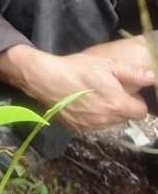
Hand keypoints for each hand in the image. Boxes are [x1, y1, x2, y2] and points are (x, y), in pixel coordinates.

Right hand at [0, 44, 154, 130]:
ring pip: (108, 123)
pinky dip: (91, 117)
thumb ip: (134, 73)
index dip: (137, 102)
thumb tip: (153, 77)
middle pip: (124, 118)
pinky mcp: (75, 128)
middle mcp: (104, 120)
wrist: (46, 79)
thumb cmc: (78, 69)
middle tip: (109, 91)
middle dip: (121, 107)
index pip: (140, 113)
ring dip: (106, 113)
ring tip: (94, 97)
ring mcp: (89, 126)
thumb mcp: (108, 65)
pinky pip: (92, 125)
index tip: (128, 93)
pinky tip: (82, 104)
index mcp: (117, 105)